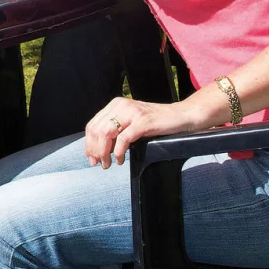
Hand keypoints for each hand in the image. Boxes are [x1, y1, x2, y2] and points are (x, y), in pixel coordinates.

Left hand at [84, 93, 217, 168]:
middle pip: (97, 130)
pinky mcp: (143, 122)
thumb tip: (97, 147)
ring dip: (104, 152)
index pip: (93, 125)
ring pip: (106, 134)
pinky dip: (118, 152)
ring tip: (108, 164)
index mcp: (116, 104)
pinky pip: (123, 139)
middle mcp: (121, 105)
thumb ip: (116, 129)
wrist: (181, 116)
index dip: (88, 143)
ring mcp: (132, 113)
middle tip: (98, 164)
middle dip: (94, 150)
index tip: (90, 157)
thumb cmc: (156, 122)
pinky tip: (120, 160)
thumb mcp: (131, 121)